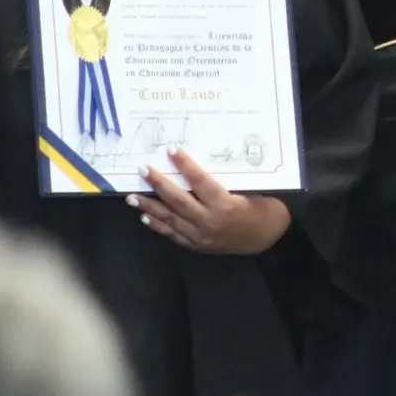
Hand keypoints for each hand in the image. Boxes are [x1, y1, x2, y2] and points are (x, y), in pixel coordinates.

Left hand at [133, 149, 291, 254]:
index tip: (170, 149)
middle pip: (178, 200)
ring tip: (131, 196)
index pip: (199, 181)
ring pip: (170, 219)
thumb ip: (226, 180)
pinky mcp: (196, 245)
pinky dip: (158, 225)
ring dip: (149, 206)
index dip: (184, 164)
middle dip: (158, 183)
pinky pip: (172, 234)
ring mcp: (200, 236)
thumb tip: (200, 163)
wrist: (265, 238)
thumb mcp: (250, 190)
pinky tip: (145, 216)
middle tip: (142, 169)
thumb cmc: (261, 209)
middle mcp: (209, 221)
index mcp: (224, 204)